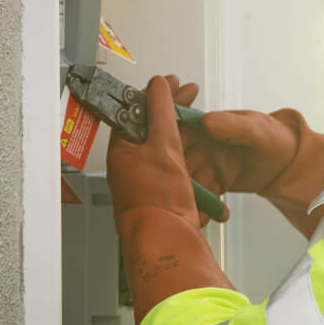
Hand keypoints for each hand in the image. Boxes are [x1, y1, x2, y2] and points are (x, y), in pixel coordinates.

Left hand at [106, 76, 199, 232]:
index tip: (174, 83)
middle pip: (152, 125)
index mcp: (122, 149)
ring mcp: (147, 177)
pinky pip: (174, 162)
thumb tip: (158, 86)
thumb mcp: (162, 147)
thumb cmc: (157, 202)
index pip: (136, 110)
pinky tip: (200, 149)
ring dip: (183, 128)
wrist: (167, 241)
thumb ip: (161, 113)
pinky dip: (188, 150)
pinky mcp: (163, 190)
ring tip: (199, 119)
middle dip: (173, 108)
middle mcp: (131, 163)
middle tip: (191, 94)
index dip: (157, 93)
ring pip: (164, 143)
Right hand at [163, 76, 323, 237]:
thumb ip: (232, 126)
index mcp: (203, 126)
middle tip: (177, 199)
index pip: (173, 134)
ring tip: (197, 215)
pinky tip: (215, 217)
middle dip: (173, 183)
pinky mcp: (213, 184)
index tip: (161, 167)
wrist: (290, 161)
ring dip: (189, 201)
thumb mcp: (255, 129)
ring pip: (186, 184)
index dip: (162, 149)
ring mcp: (204, 166)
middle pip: (174, 164)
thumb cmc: (274, 137)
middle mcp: (198, 145)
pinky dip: (205, 209)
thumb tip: (208, 121)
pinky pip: (202, 198)